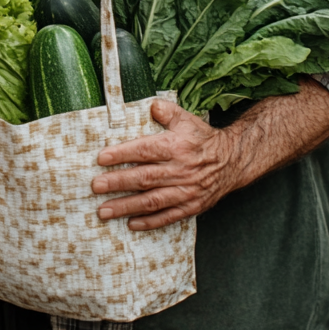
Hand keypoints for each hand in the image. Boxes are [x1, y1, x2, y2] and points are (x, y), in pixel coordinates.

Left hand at [92, 99, 247, 230]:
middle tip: (96, 186)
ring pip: (152, 201)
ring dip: (126, 207)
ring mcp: (186, 191)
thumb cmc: (203, 139)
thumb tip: (151, 106)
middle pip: (144, 178)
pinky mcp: (192, 206)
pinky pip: (168, 217)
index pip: (145, 150)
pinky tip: (131, 224)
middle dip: (118, 183)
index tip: (101, 158)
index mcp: (176, 147)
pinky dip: (150, 222)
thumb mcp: (186, 119)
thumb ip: (166, 112)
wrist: (233, 161)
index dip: (123, 154)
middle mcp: (180, 170)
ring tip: (104, 211)